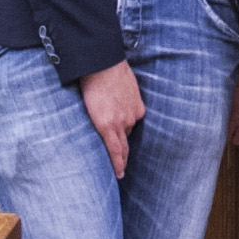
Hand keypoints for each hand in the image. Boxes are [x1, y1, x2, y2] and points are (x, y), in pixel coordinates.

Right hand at [80, 60, 144, 177]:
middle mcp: (132, 117)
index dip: (126, 133)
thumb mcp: (124, 82)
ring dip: (121, 158)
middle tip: (124, 164)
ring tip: (119, 172)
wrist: (102, 65)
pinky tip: (117, 173)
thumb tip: (115, 95)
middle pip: (128, 137)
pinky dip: (117, 162)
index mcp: (136, 107)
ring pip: (122, 146)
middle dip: (126, 150)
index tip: (124, 140)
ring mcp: (120, 123)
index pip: (131, 124)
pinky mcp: (107, 126)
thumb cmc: (109, 68)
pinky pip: (113, 149)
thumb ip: (123, 93)